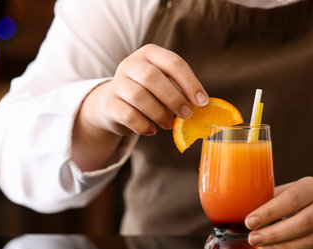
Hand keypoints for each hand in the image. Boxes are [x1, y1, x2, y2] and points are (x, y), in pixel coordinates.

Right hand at [72, 44, 208, 170]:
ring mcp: (117, 82)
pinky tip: (152, 130)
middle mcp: (131, 63)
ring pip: (139, 96)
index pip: (174, 63)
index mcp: (150, 54)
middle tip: (187, 114)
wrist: (114, 104)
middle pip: (152, 78)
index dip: (191, 84)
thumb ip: (181, 91)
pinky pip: (128, 115)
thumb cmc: (149, 93)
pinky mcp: (109, 103)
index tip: (203, 103)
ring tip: (169, 125)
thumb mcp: (165, 85)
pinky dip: (144, 125)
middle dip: (174, 98)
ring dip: (159, 114)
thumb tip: (202, 106)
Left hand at [245, 176, 312, 248]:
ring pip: (309, 242)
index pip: (291, 199)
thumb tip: (247, 205)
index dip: (269, 211)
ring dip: (282, 248)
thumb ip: (277, 196)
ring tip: (262, 248)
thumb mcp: (300, 186)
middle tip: (253, 238)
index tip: (249, 220)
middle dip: (274, 234)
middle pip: (302, 223)